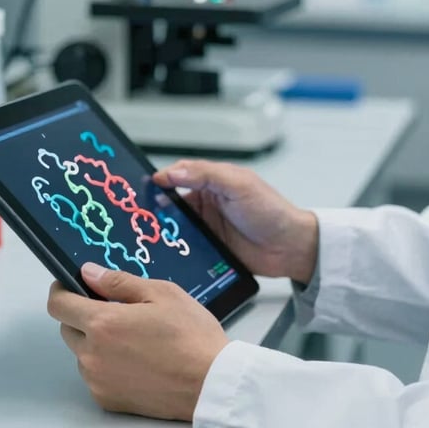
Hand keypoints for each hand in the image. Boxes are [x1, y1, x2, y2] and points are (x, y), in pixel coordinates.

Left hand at [47, 262, 228, 419]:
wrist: (209, 382)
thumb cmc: (191, 335)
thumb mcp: (161, 293)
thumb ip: (118, 281)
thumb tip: (89, 272)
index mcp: (104, 323)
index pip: (59, 304)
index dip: (61, 290)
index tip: (70, 285)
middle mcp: (93, 355)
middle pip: (67, 328)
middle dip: (83, 315)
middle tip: (116, 310)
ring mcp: (98, 381)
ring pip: (82, 353)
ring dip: (96, 342)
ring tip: (134, 338)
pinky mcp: (107, 400)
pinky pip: (96, 376)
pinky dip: (107, 365)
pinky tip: (136, 359)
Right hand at [153, 160, 318, 283]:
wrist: (291, 248)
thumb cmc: (271, 210)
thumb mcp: (240, 185)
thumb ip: (207, 175)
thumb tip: (173, 170)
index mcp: (213, 181)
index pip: (179, 175)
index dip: (161, 180)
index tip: (143, 187)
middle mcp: (206, 202)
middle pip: (171, 203)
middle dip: (156, 209)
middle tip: (137, 217)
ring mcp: (206, 227)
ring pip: (175, 228)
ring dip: (164, 233)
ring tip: (145, 239)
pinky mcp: (208, 250)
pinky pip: (184, 249)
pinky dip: (174, 251)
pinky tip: (163, 256)